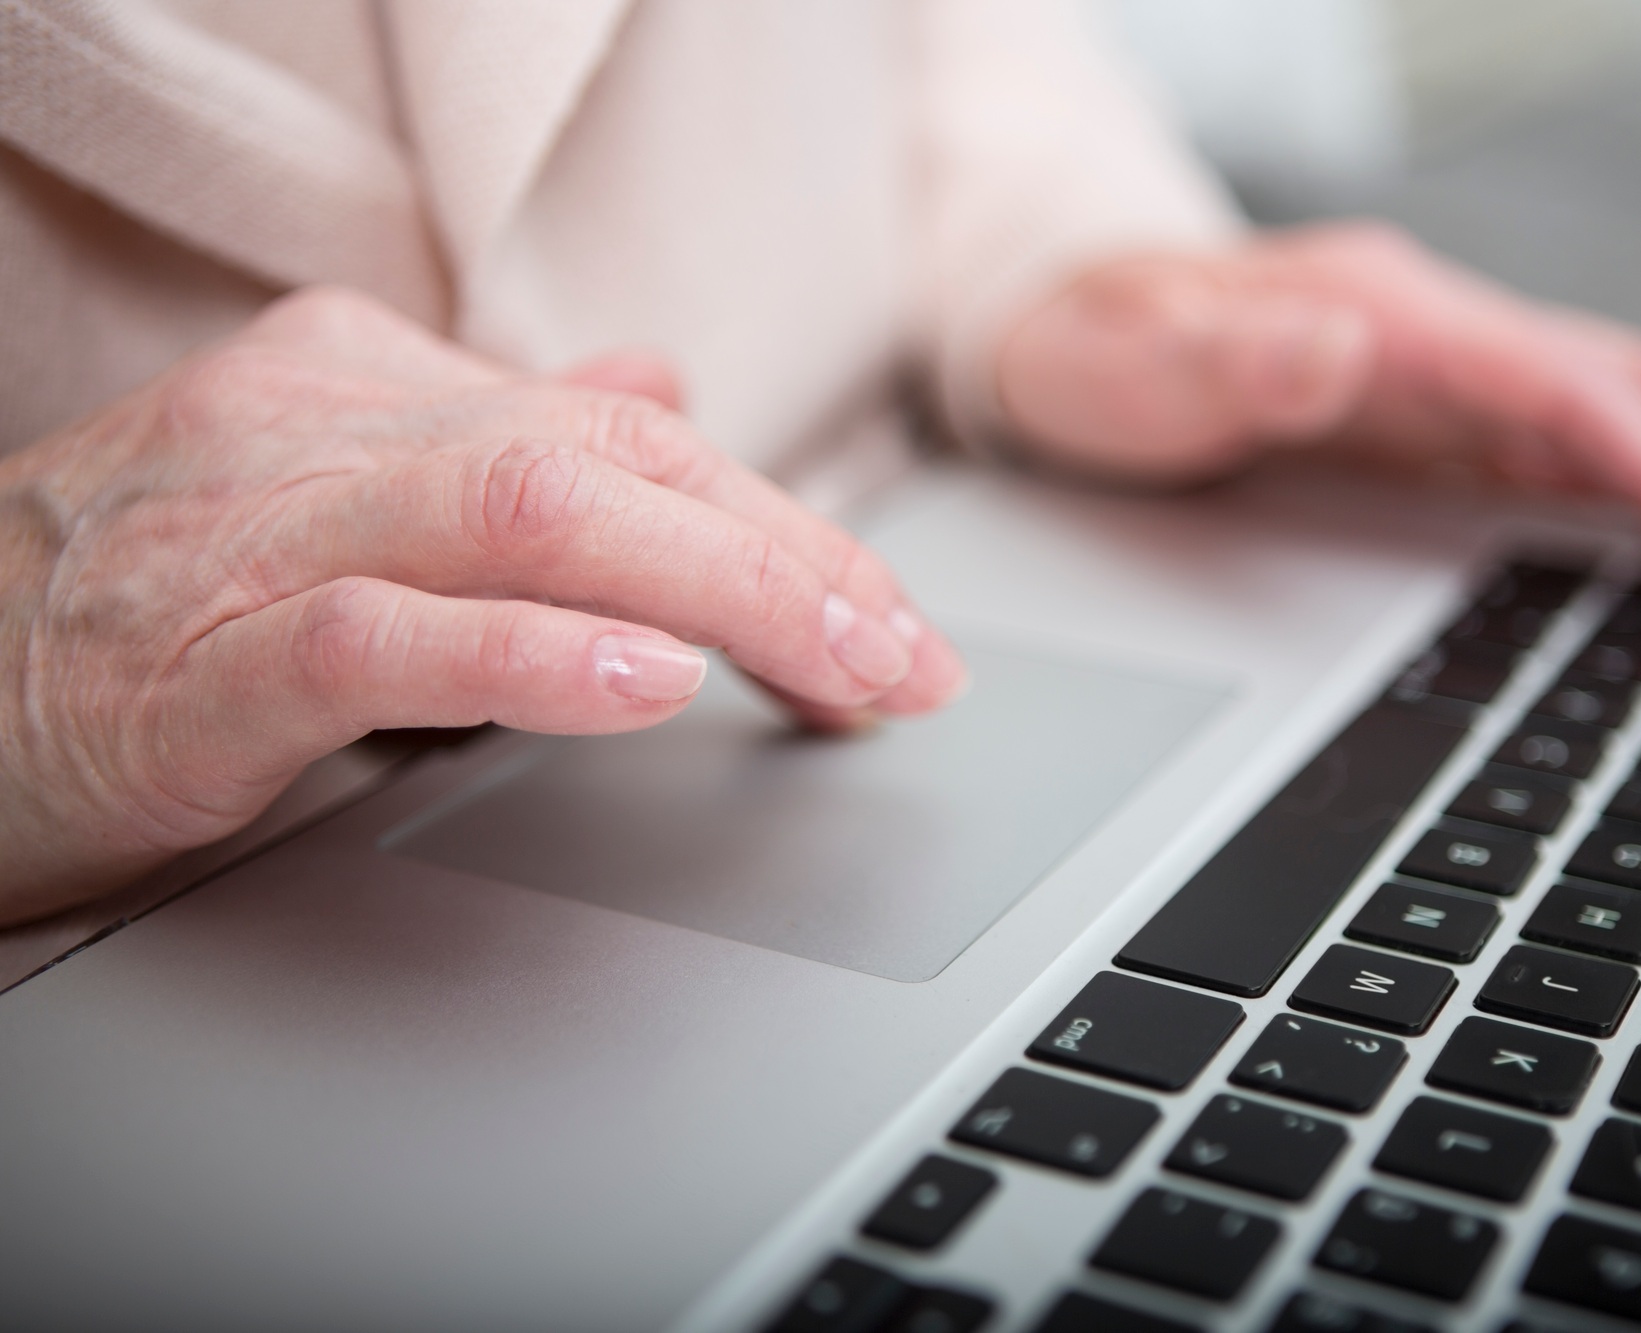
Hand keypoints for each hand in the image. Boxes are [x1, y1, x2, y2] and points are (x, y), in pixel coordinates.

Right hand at [0, 288, 964, 922]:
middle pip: (610, 465)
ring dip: (715, 596)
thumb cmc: (140, 606)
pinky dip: (527, 660)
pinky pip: (377, 637)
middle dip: (789, 563)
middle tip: (906, 659)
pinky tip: (644, 686)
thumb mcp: (343, 503)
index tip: (890, 624)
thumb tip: (653, 397)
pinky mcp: (188, 660)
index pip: (632, 440)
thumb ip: (501, 449)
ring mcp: (252, 533)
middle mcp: (323, 430)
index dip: (785, 533)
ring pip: (526, 517)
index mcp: (368, 386)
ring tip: (839, 665)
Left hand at [996, 223, 1640, 599]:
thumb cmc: (1085, 351)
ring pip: (1620, 417)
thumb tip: (1346, 347)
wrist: (1054, 325)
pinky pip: (1571, 447)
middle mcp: (1433, 333)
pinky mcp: (1432, 410)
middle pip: (1632, 392)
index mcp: (1385, 318)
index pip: (1564, 392)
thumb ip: (1228, 365)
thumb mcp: (1126, 369)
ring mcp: (1440, 370)